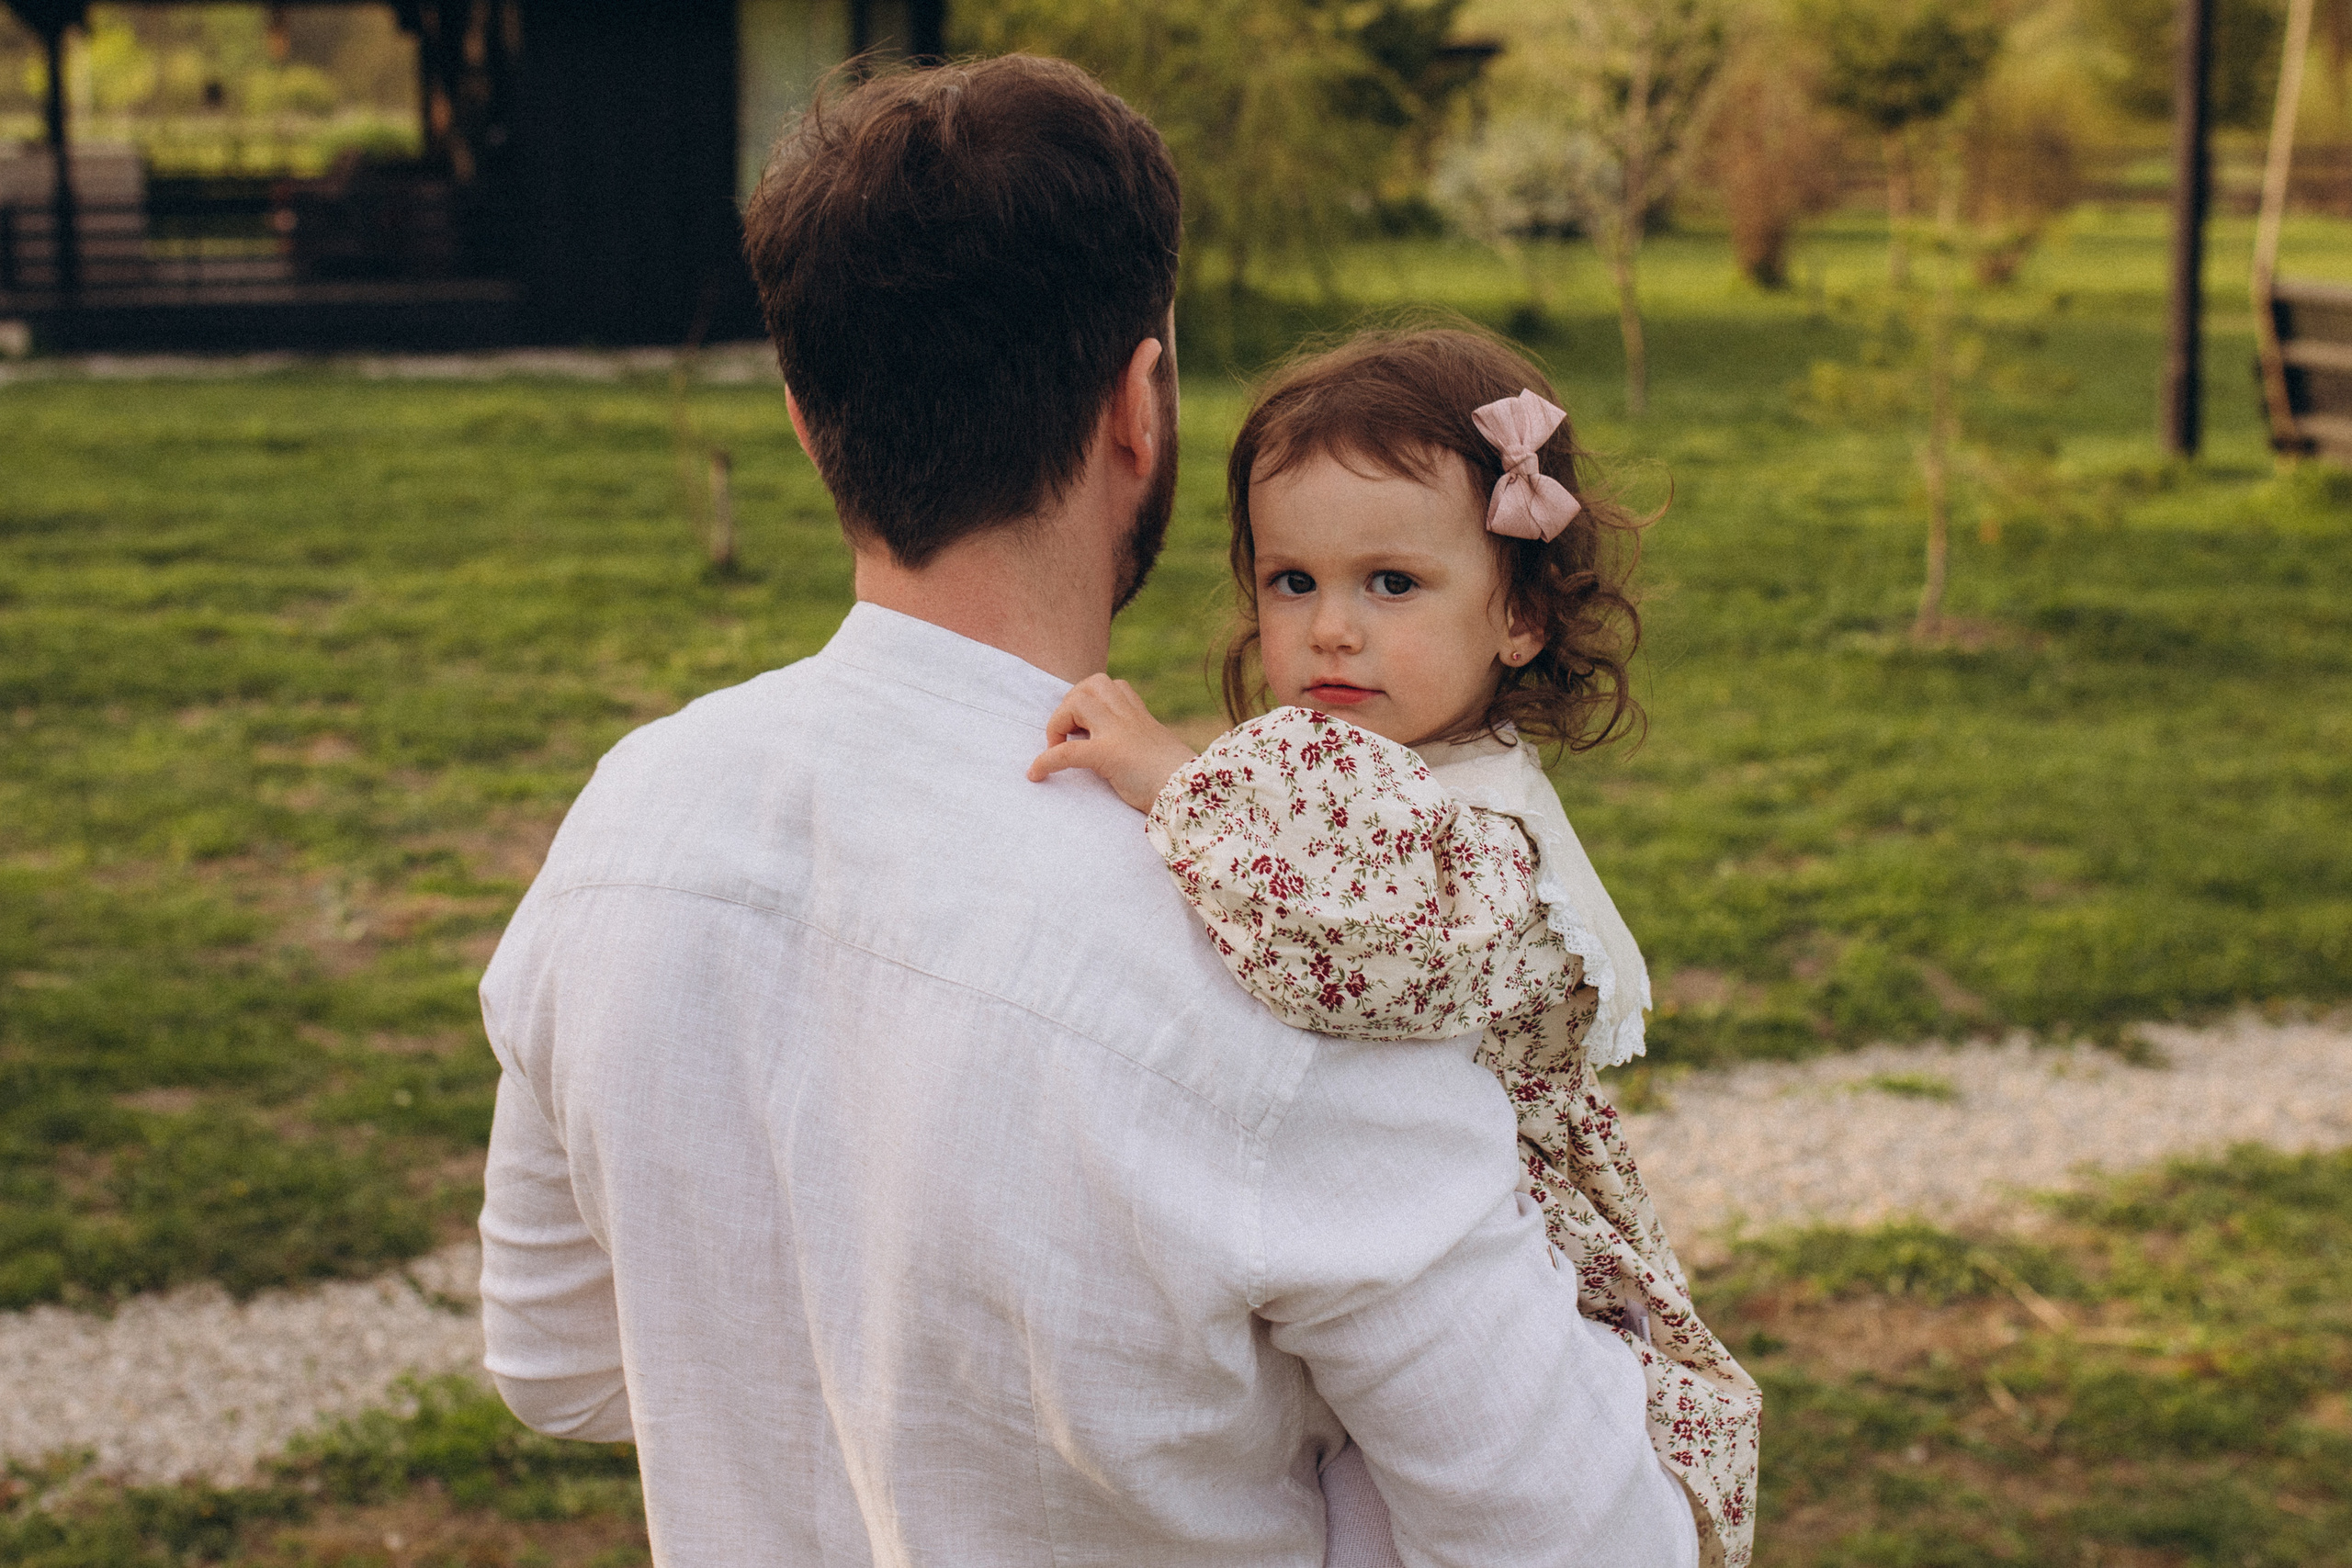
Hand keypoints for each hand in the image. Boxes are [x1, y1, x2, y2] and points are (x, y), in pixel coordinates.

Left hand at [1027, 674, 1198, 812]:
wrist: (1192, 795)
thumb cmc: (1179, 782)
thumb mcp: (1158, 754)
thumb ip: (1140, 745)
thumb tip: (1125, 756)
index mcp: (1142, 717)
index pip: (1113, 686)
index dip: (1090, 701)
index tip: (1083, 728)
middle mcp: (1130, 718)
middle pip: (1091, 684)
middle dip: (1070, 705)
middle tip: (1068, 736)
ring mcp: (1119, 733)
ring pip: (1078, 702)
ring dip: (1059, 723)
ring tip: (1057, 748)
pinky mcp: (1109, 755)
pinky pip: (1067, 751)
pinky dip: (1046, 761)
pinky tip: (1036, 774)